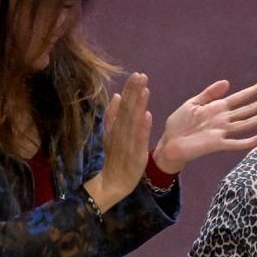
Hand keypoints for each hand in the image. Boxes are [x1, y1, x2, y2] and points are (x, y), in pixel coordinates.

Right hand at [85, 73, 151, 212]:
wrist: (112, 182)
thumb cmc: (115, 158)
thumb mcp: (109, 134)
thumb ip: (111, 115)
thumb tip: (115, 95)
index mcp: (116, 127)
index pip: (123, 105)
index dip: (130, 90)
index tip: (137, 74)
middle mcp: (120, 132)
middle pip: (127, 109)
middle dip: (134, 91)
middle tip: (141, 75)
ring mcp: (127, 143)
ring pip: (133, 121)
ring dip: (139, 105)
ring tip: (145, 89)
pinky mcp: (135, 154)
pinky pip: (139, 139)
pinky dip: (142, 127)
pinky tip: (147, 115)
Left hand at [153, 79, 256, 173]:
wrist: (170, 142)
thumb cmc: (179, 123)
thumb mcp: (193, 103)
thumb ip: (210, 93)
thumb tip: (227, 82)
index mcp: (218, 108)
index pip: (240, 97)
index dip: (254, 91)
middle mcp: (223, 119)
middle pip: (247, 109)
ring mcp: (221, 132)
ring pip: (245, 124)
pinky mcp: (216, 144)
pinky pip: (234, 143)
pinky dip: (247, 142)